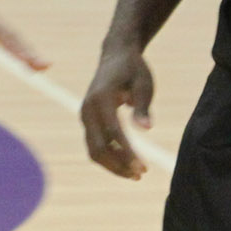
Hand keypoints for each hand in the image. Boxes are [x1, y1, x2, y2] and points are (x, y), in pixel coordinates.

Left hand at [0, 0, 46, 71]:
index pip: (0, 36)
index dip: (16, 50)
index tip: (28, 61)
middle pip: (12, 38)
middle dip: (29, 53)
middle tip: (45, 68)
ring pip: (11, 39)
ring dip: (26, 53)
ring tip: (41, 68)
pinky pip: (5, 40)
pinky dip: (16, 50)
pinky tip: (26, 62)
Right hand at [81, 43, 154, 179]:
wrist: (115, 55)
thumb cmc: (133, 69)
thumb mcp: (144, 84)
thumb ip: (143, 106)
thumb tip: (146, 129)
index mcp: (101, 98)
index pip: (114, 133)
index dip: (128, 153)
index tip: (143, 168)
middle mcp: (88, 109)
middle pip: (99, 148)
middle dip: (119, 165)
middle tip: (141, 175)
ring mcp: (85, 115)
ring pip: (94, 150)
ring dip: (114, 165)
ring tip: (136, 174)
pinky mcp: (87, 120)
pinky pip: (95, 144)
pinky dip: (110, 157)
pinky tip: (127, 163)